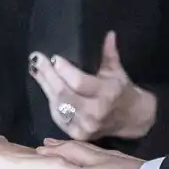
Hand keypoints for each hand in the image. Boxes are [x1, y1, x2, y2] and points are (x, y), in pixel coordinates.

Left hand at [30, 34, 157, 142]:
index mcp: (107, 93)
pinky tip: (45, 88)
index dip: (64, 70)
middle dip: (47, 75)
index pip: (79, 82)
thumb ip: (110, 53)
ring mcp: (86, 126)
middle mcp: (96, 111)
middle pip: (63, 93)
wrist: (132, 120)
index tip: (54, 57)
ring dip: (45, 86)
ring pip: (57, 105)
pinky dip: (51, 101)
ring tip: (36, 70)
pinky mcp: (78, 134)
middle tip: (36, 60)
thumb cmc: (122, 91)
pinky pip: (58, 116)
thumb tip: (109, 34)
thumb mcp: (117, 71)